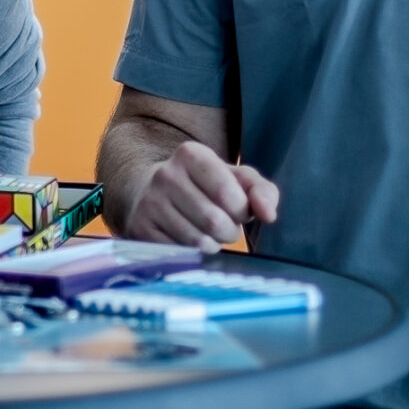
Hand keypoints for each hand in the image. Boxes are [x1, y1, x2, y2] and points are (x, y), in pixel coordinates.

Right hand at [124, 138, 279, 248]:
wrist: (147, 191)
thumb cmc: (202, 186)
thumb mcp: (235, 179)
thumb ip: (261, 191)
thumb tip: (268, 215)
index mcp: (191, 154)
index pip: (229, 194)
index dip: (241, 211)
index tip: (237, 209)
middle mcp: (165, 175)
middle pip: (214, 221)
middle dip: (229, 231)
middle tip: (225, 227)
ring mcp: (149, 203)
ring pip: (197, 241)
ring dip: (212, 245)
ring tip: (207, 233)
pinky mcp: (140, 228)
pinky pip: (179, 253)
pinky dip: (192, 254)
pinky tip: (188, 240)